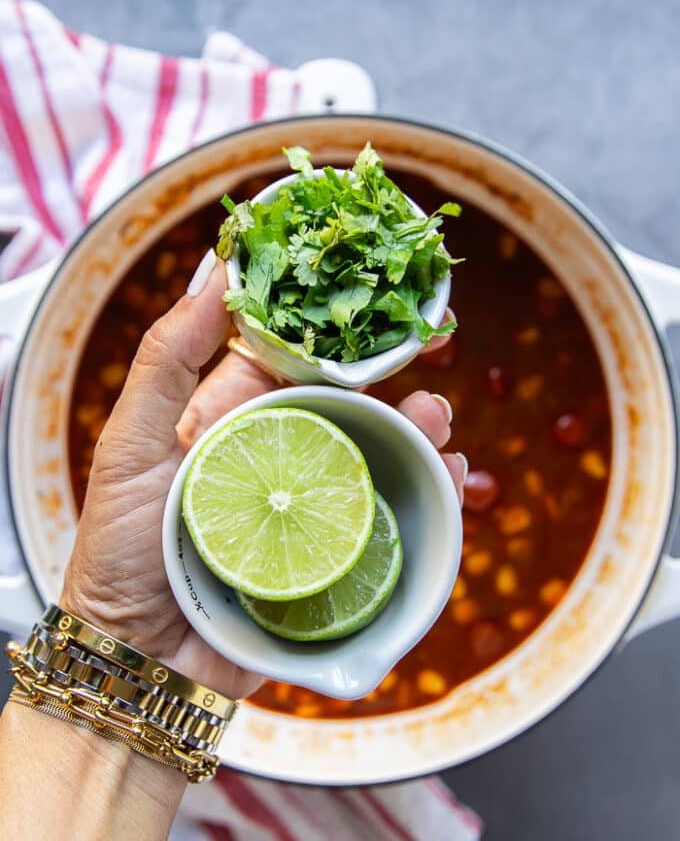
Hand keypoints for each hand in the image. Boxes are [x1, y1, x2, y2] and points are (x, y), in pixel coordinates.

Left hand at [61, 254, 465, 699]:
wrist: (142, 658)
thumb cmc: (122, 551)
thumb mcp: (130, 445)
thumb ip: (167, 362)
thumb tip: (213, 275)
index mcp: (231, 418)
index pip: (292, 357)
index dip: (335, 324)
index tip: (377, 295)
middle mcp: (277, 454)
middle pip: (347, 399)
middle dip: (392, 371)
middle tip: (436, 341)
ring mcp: (310, 503)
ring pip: (377, 450)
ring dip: (417, 427)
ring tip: (437, 420)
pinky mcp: (334, 551)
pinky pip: (389, 513)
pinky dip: (426, 491)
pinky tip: (446, 476)